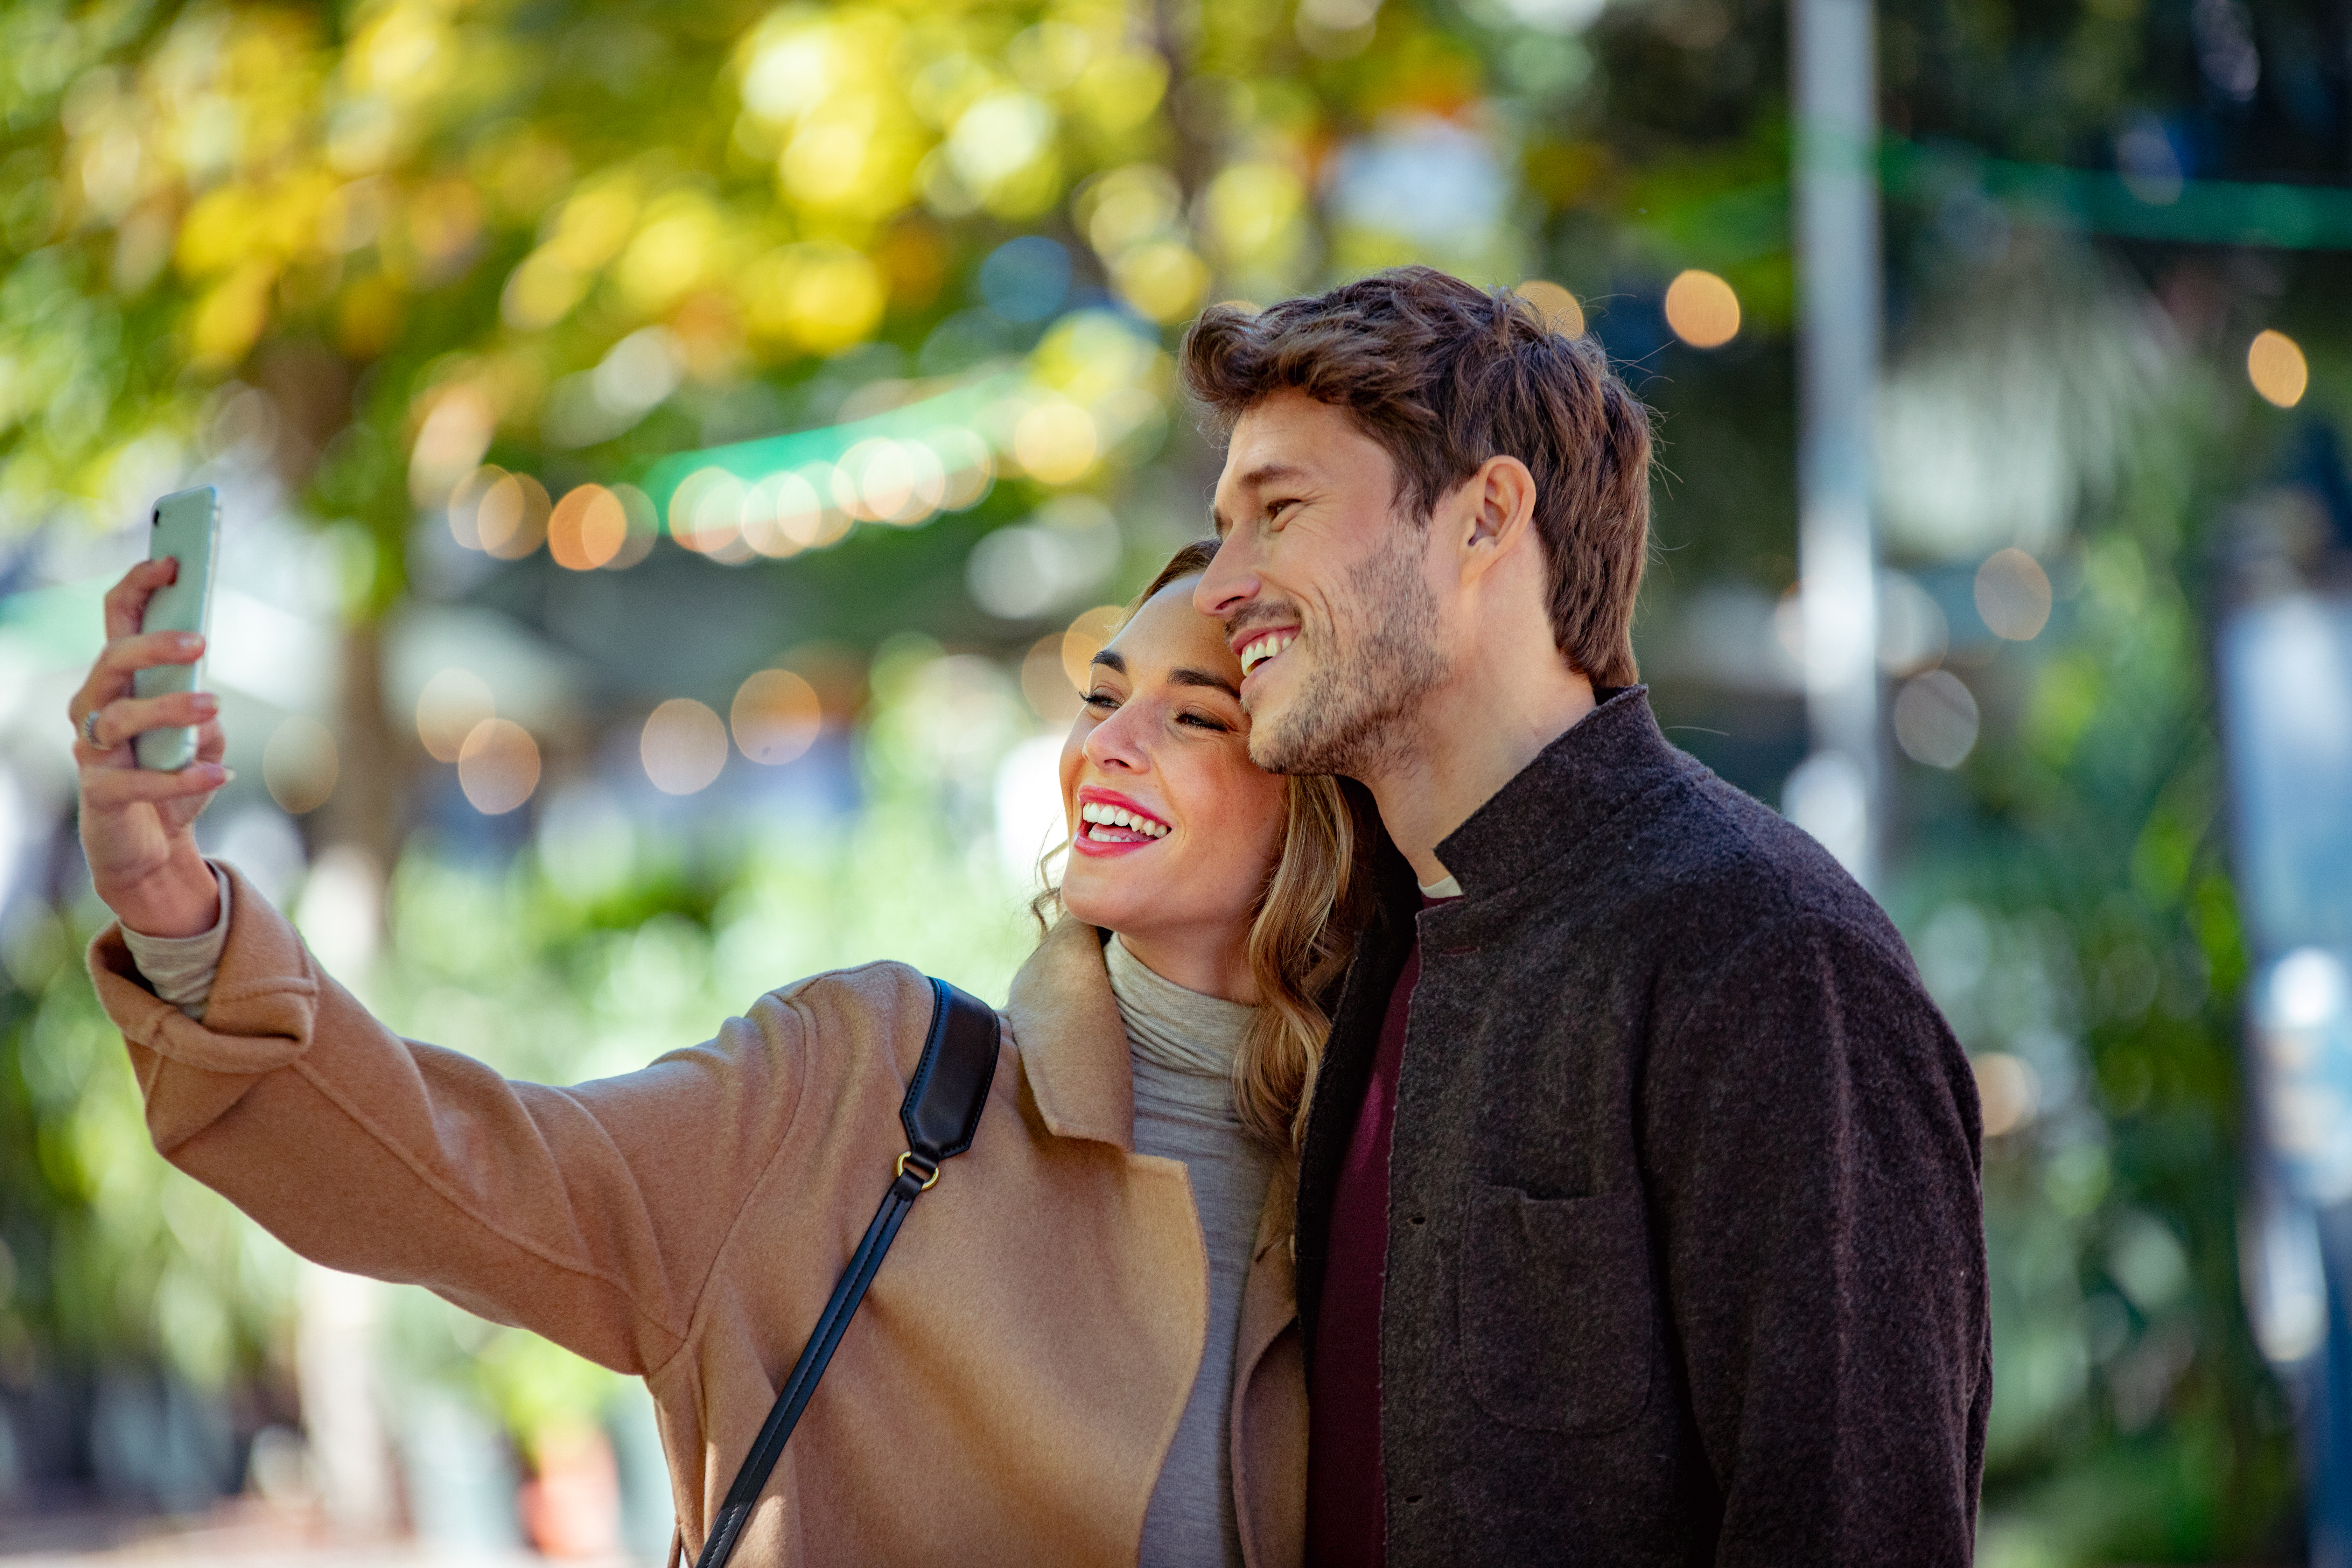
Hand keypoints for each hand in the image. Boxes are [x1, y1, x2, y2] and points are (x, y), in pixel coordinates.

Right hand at [69, 559, 228, 937]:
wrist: (149, 844)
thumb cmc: (172, 775)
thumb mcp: (201, 739)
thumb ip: (205, 714)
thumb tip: (208, 700)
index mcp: (120, 680)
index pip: (119, 620)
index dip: (139, 586)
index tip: (173, 562)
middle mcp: (95, 707)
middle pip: (112, 660)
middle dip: (152, 646)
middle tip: (199, 641)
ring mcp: (92, 749)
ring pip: (120, 717)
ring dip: (169, 707)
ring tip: (213, 706)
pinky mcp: (101, 792)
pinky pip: (139, 780)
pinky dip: (182, 777)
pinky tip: (220, 774)